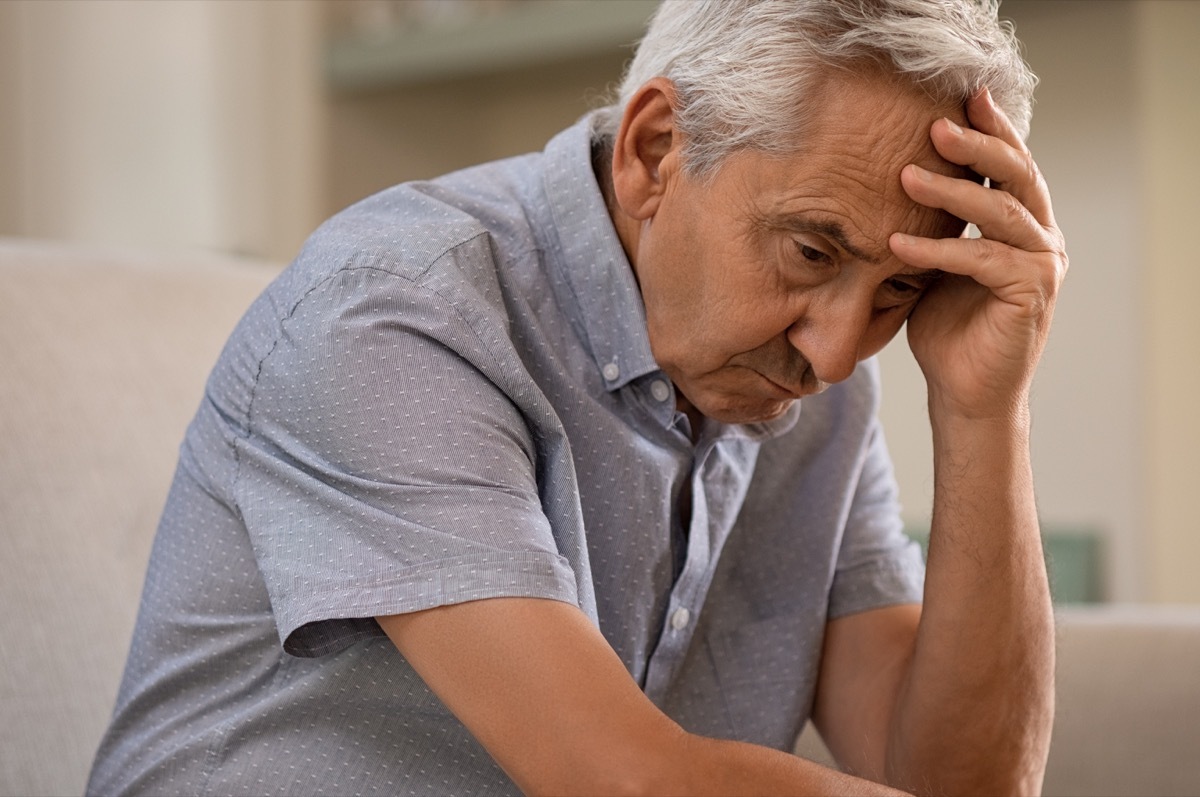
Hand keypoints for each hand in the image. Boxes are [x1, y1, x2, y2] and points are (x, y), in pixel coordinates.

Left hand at [890, 88, 1067, 423]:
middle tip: (936, 124)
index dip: (989, 130)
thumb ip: (932, 225)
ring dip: (952, 190)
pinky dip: (939, 248)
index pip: (1010, 166)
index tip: (959, 97)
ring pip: (1001, 211)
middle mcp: (1041, 238)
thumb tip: (889, 179)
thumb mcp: (933, 265)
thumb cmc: (945, 329)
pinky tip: (897, 243)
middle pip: (1016, 175)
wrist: (962, 391)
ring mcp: (1043, 264)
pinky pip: (983, 258)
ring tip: (905, 174)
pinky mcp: (1031, 292)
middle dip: (976, 145)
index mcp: (1022, 225)